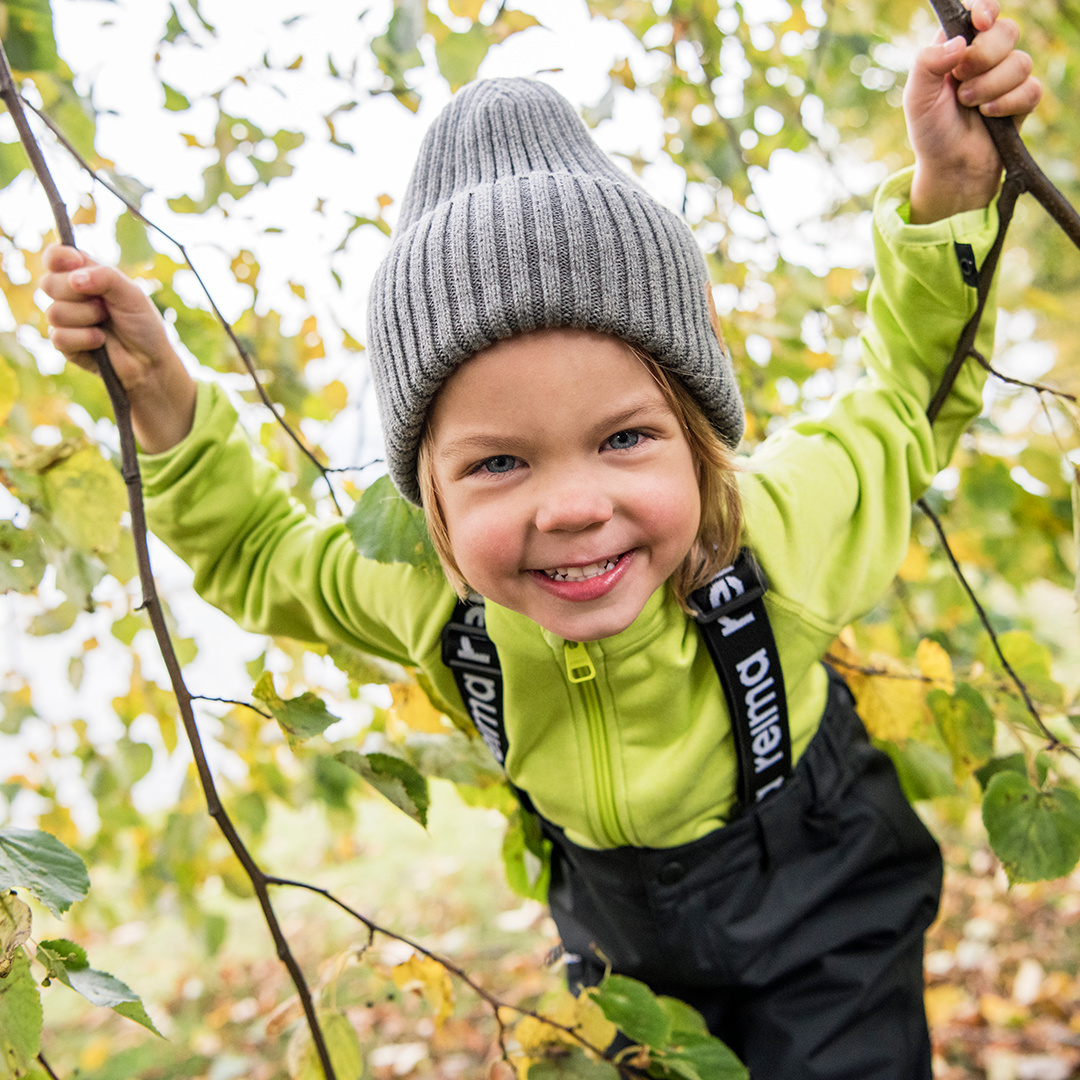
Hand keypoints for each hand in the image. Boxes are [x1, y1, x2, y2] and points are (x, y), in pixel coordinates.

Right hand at [41, 244, 196, 451]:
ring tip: (106, 324)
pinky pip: (59, 336)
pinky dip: (85, 339)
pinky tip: (101, 341)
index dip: (58, 256)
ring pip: (54, 312)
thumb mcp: (132, 294)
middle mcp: (70, 294)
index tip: (74, 262)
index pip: (55, 256)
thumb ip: (106, 277)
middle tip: (104, 305)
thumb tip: (75, 279)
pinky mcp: (64, 344)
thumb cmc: (143, 324)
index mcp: (85, 275)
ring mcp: (65, 319)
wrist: (149, 362)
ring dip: (87, 318)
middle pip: (48, 283)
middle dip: (78, 294)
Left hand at [904, 0, 1040, 222]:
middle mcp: (985, 57)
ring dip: (990, 87)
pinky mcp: (1023, 98)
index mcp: (958, 48)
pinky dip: (1007, 104)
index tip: (980, 24)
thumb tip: (959, 42)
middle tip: (960, 82)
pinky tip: (989, 116)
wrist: (950, 167)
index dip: (985, 11)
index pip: (980, 12)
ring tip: (969, 106)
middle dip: (983, 57)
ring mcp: (1006, 77)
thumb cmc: (931, 131)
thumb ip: (927, 63)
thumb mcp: (917, 97)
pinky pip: (1030, 88)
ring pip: (1020, 61)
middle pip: (1006, 30)